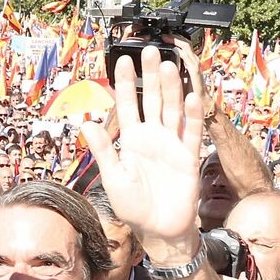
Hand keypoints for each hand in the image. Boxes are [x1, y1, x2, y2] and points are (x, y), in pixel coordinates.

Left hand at [81, 46, 204, 261]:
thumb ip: (102, 150)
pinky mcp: (188, 156)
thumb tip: (85, 124)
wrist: (158, 228)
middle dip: (151, 76)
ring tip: (171, 66)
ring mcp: (171, 144)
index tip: (122, 61)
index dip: (126, 84)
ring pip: (172, 109)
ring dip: (172, 89)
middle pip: (152, 100)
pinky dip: (193, 115)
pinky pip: (192, 132)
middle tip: (150, 51)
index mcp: (130, 140)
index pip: (127, 105)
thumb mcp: (113, 177)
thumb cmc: (132, 205)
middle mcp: (152, 137)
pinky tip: (194, 97)